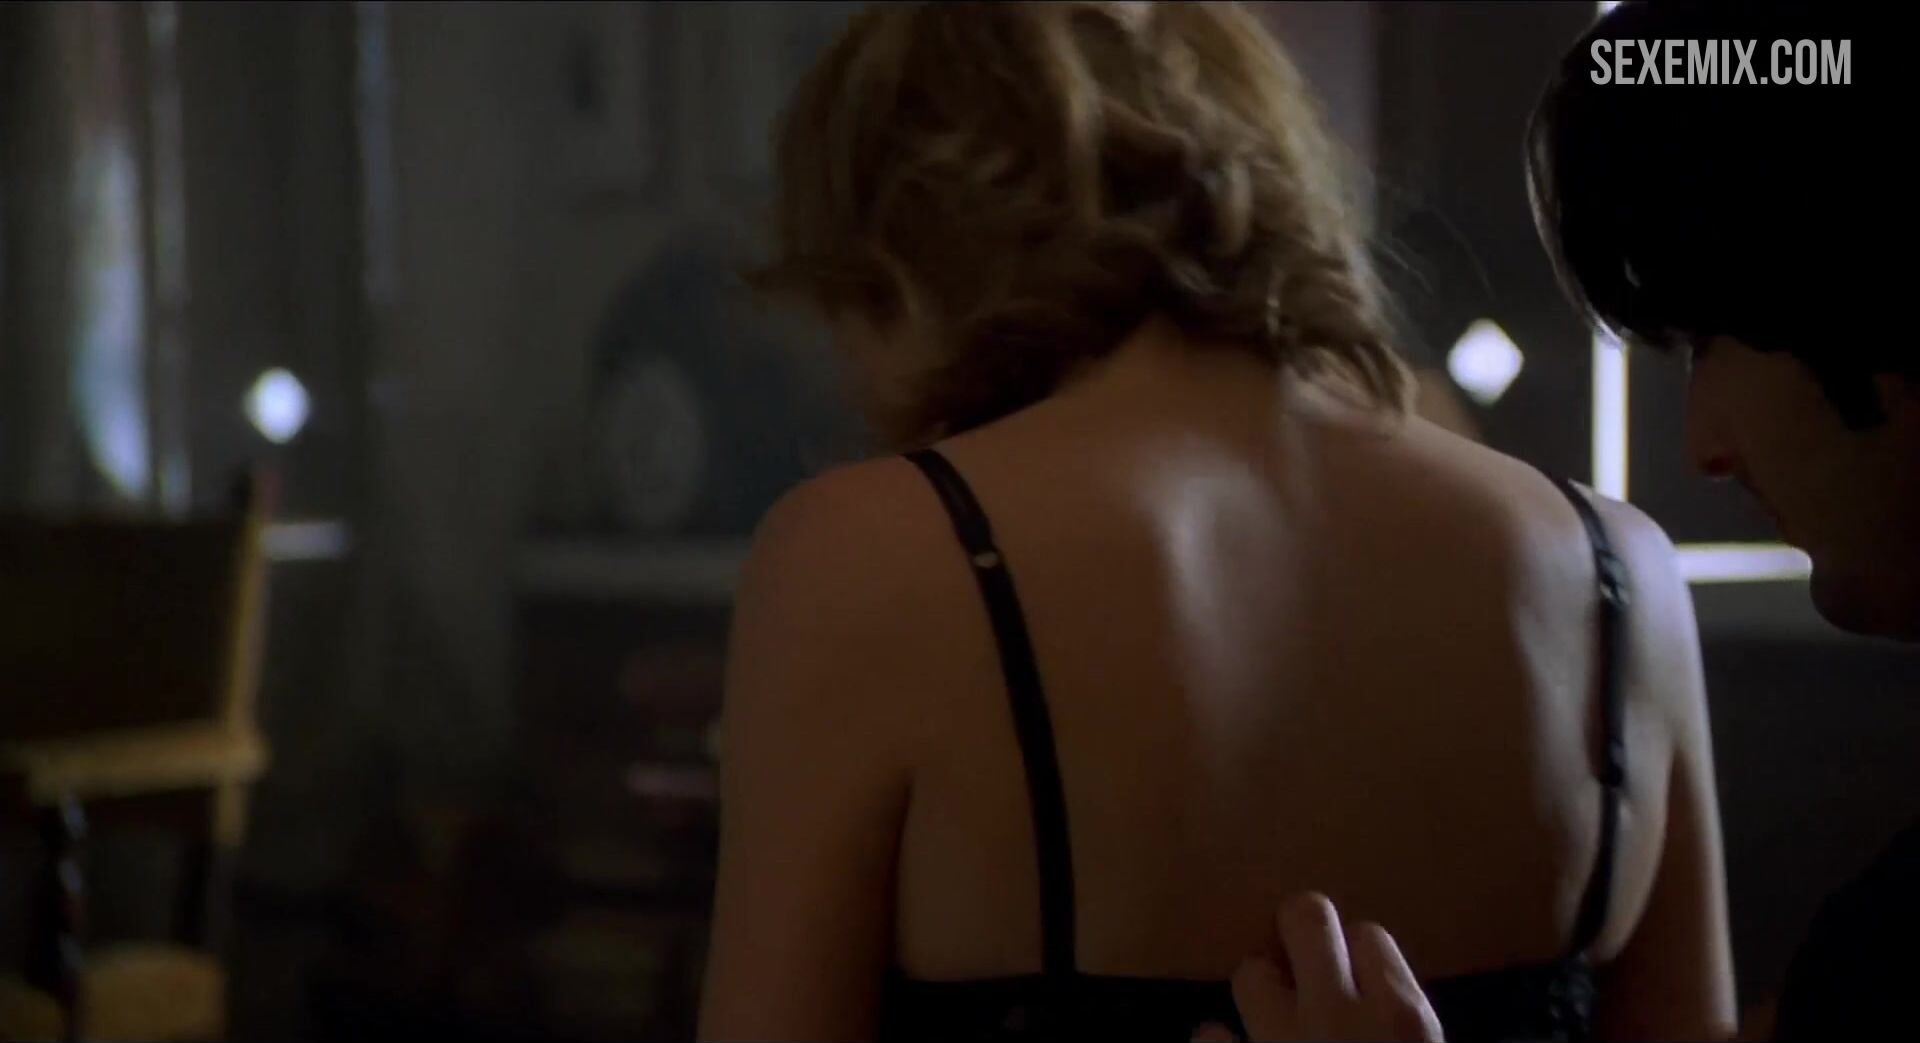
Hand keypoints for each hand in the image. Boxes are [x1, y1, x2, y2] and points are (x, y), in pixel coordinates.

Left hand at [1217, 892, 1444, 1041]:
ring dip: (1261, 991)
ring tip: (1270, 1012)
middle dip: (1301, 931)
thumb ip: (1408, 1019)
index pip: (1371, 937)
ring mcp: (1276, 1039)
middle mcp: (1337, 1017)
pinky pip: (1211, 1035)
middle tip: (1302, 957)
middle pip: (1306, 917)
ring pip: (1251, 974)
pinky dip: (1221, 1038)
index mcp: (1402, 1019)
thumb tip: (1389, 993)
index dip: (1362, 955)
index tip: (1359, 973)